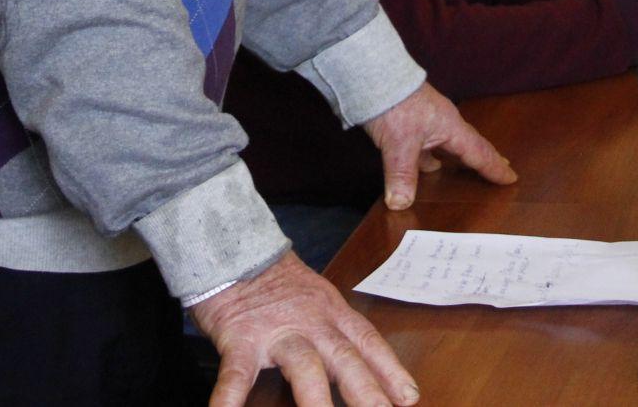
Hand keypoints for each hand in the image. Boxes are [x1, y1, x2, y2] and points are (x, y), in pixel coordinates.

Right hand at [196, 251, 417, 406]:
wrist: (229, 246)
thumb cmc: (271, 280)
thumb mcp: (311, 297)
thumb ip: (330, 329)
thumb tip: (350, 367)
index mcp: (329, 310)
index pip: (366, 340)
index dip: (388, 369)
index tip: (408, 396)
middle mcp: (309, 321)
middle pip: (344, 357)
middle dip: (365, 390)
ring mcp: (274, 330)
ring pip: (303, 366)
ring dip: (316, 400)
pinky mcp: (239, 338)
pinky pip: (236, 374)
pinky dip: (230, 398)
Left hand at [360, 83, 516, 210]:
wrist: (373, 74)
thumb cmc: (393, 104)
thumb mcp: (399, 145)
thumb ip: (402, 176)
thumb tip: (400, 204)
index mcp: (450, 127)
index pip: (479, 152)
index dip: (494, 167)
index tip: (511, 178)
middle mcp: (443, 123)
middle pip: (469, 144)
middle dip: (484, 158)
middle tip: (501, 167)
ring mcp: (426, 119)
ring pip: (447, 144)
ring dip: (456, 158)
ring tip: (463, 170)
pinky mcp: (410, 119)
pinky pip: (428, 143)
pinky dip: (431, 156)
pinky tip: (425, 164)